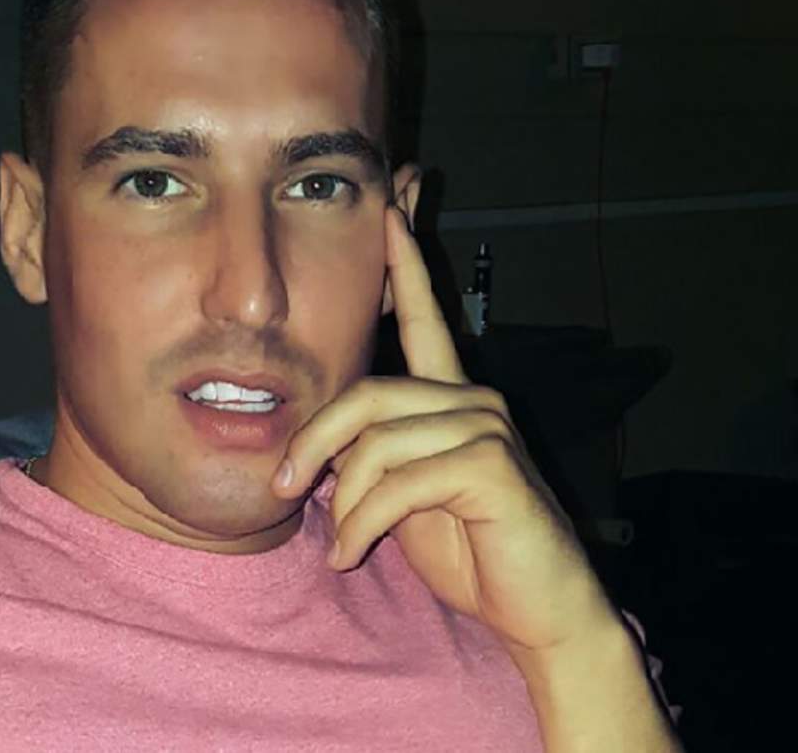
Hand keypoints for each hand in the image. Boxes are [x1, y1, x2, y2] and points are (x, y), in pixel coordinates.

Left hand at [273, 206, 615, 656]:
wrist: (536, 612)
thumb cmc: (468, 551)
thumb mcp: (401, 497)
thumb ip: (369, 458)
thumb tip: (309, 452)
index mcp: (451, 399)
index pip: (425, 320)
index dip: (406, 265)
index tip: (391, 208)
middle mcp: (473, 399)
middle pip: (366, 393)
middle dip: (314, 442)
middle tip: (284, 487)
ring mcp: (487, 426)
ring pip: (377, 441)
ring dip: (346, 502)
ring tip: (341, 544)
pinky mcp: (493, 464)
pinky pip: (399, 481)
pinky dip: (364, 522)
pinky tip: (353, 552)